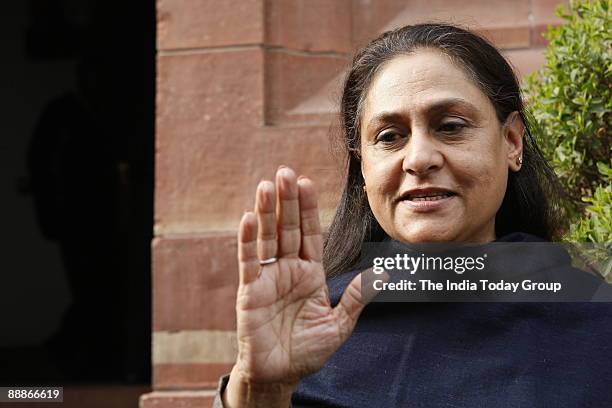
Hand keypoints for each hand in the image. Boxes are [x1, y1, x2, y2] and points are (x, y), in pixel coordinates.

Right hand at [224, 166, 369, 406]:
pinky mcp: (250, 291)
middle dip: (287, 201)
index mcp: (310, 273)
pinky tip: (248, 218)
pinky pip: (249, 262)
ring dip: (267, 212)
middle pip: (287, 228)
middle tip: (286, 172)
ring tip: (267, 185)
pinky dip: (247, 240)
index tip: (309, 183)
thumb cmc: (307, 351)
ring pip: (267, 238)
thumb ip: (356, 298)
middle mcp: (288, 270)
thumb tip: (382, 274)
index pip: (309, 234)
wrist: (280, 374)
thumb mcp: (338, 324)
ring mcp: (268, 278)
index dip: (308, 209)